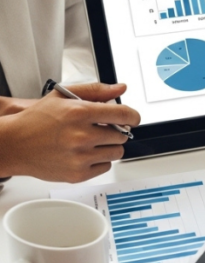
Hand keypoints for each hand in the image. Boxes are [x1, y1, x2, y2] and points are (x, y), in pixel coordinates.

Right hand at [0, 83, 139, 181]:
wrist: (14, 145)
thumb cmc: (36, 120)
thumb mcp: (63, 96)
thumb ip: (95, 91)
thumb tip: (120, 88)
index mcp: (79, 113)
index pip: (124, 115)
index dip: (133, 116)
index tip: (132, 119)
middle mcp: (81, 135)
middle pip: (122, 135)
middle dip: (115, 131)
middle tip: (100, 129)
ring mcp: (80, 156)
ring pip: (117, 152)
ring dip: (109, 146)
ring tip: (91, 141)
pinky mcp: (78, 174)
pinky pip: (106, 167)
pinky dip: (100, 160)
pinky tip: (85, 153)